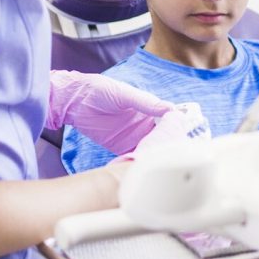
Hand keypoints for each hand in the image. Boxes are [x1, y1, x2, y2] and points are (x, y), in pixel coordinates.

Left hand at [46, 70, 173, 153]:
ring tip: (163, 164)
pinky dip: (141, 162)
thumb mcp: (125, 94)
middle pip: (164, 137)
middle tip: (176, 156)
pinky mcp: (122, 148)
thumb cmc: (101, 90)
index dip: (177, 128)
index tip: (183, 137)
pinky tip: (146, 167)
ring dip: (157, 155)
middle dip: (170, 145)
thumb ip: (147, 103)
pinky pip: (136, 157)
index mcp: (150, 109)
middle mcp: (146, 124)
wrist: (74, 101)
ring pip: (152, 149)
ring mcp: (135, 137)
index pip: (170, 120)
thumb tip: (171, 109)